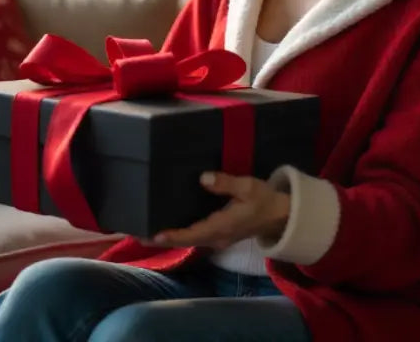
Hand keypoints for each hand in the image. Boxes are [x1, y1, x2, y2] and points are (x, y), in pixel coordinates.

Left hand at [152, 171, 289, 249]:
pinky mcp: (219, 235)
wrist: (281, 216)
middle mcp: (217, 237)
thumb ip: (225, 183)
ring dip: (170, 237)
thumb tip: (203, 178)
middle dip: (163, 239)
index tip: (153, 234)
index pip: (192, 234)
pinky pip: (196, 236)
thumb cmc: (264, 199)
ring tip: (148, 230)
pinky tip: (170, 226)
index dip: (172, 235)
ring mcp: (218, 238)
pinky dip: (180, 234)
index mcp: (222, 226)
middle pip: (186, 241)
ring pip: (190, 240)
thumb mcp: (248, 187)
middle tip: (138, 234)